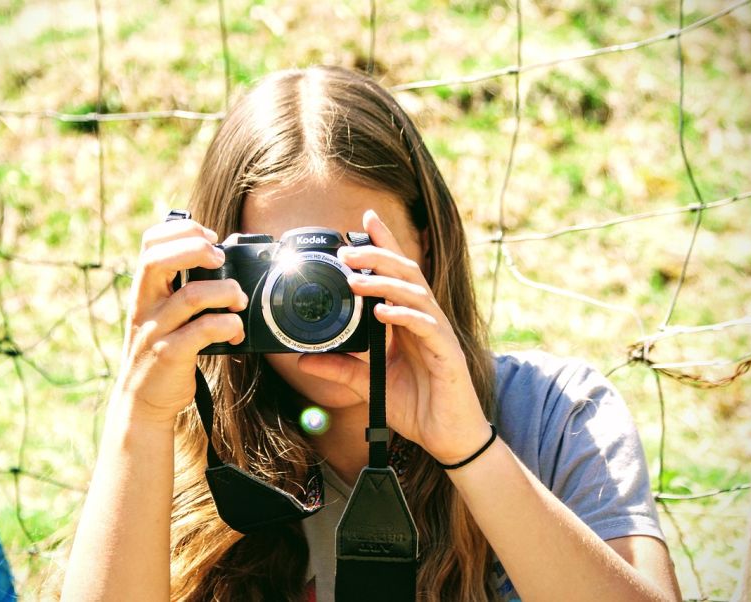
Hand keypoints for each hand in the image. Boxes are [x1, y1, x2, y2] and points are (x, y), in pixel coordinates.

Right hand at [112, 218, 247, 425]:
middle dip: (194, 249)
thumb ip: (180, 288)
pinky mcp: (170, 355)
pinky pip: (202, 331)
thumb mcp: (162, 314)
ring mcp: (155, 330)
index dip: (181, 229)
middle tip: (220, 259)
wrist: (142, 401)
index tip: (210, 236)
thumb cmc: (162, 351)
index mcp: (145, 290)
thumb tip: (219, 259)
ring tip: (238, 301)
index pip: (150, 243)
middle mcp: (145, 306)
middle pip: (157, 260)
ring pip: (190, 296)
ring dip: (225, 292)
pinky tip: (235, 331)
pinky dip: (228, 325)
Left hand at [296, 209, 490, 462]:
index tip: (365, 220)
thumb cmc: (416, 407)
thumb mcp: (367, 386)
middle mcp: (425, 319)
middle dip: (378, 256)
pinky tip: (384, 313)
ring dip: (385, 283)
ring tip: (357, 281)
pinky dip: (405, 316)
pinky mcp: (447, 354)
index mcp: (408, 320)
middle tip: (346, 251)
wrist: (447, 438)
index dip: (385, 244)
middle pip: (406, 273)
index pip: (396, 274)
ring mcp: (438, 334)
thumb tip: (302, 359)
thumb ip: (339, 369)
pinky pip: (427, 326)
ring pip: (416, 293)